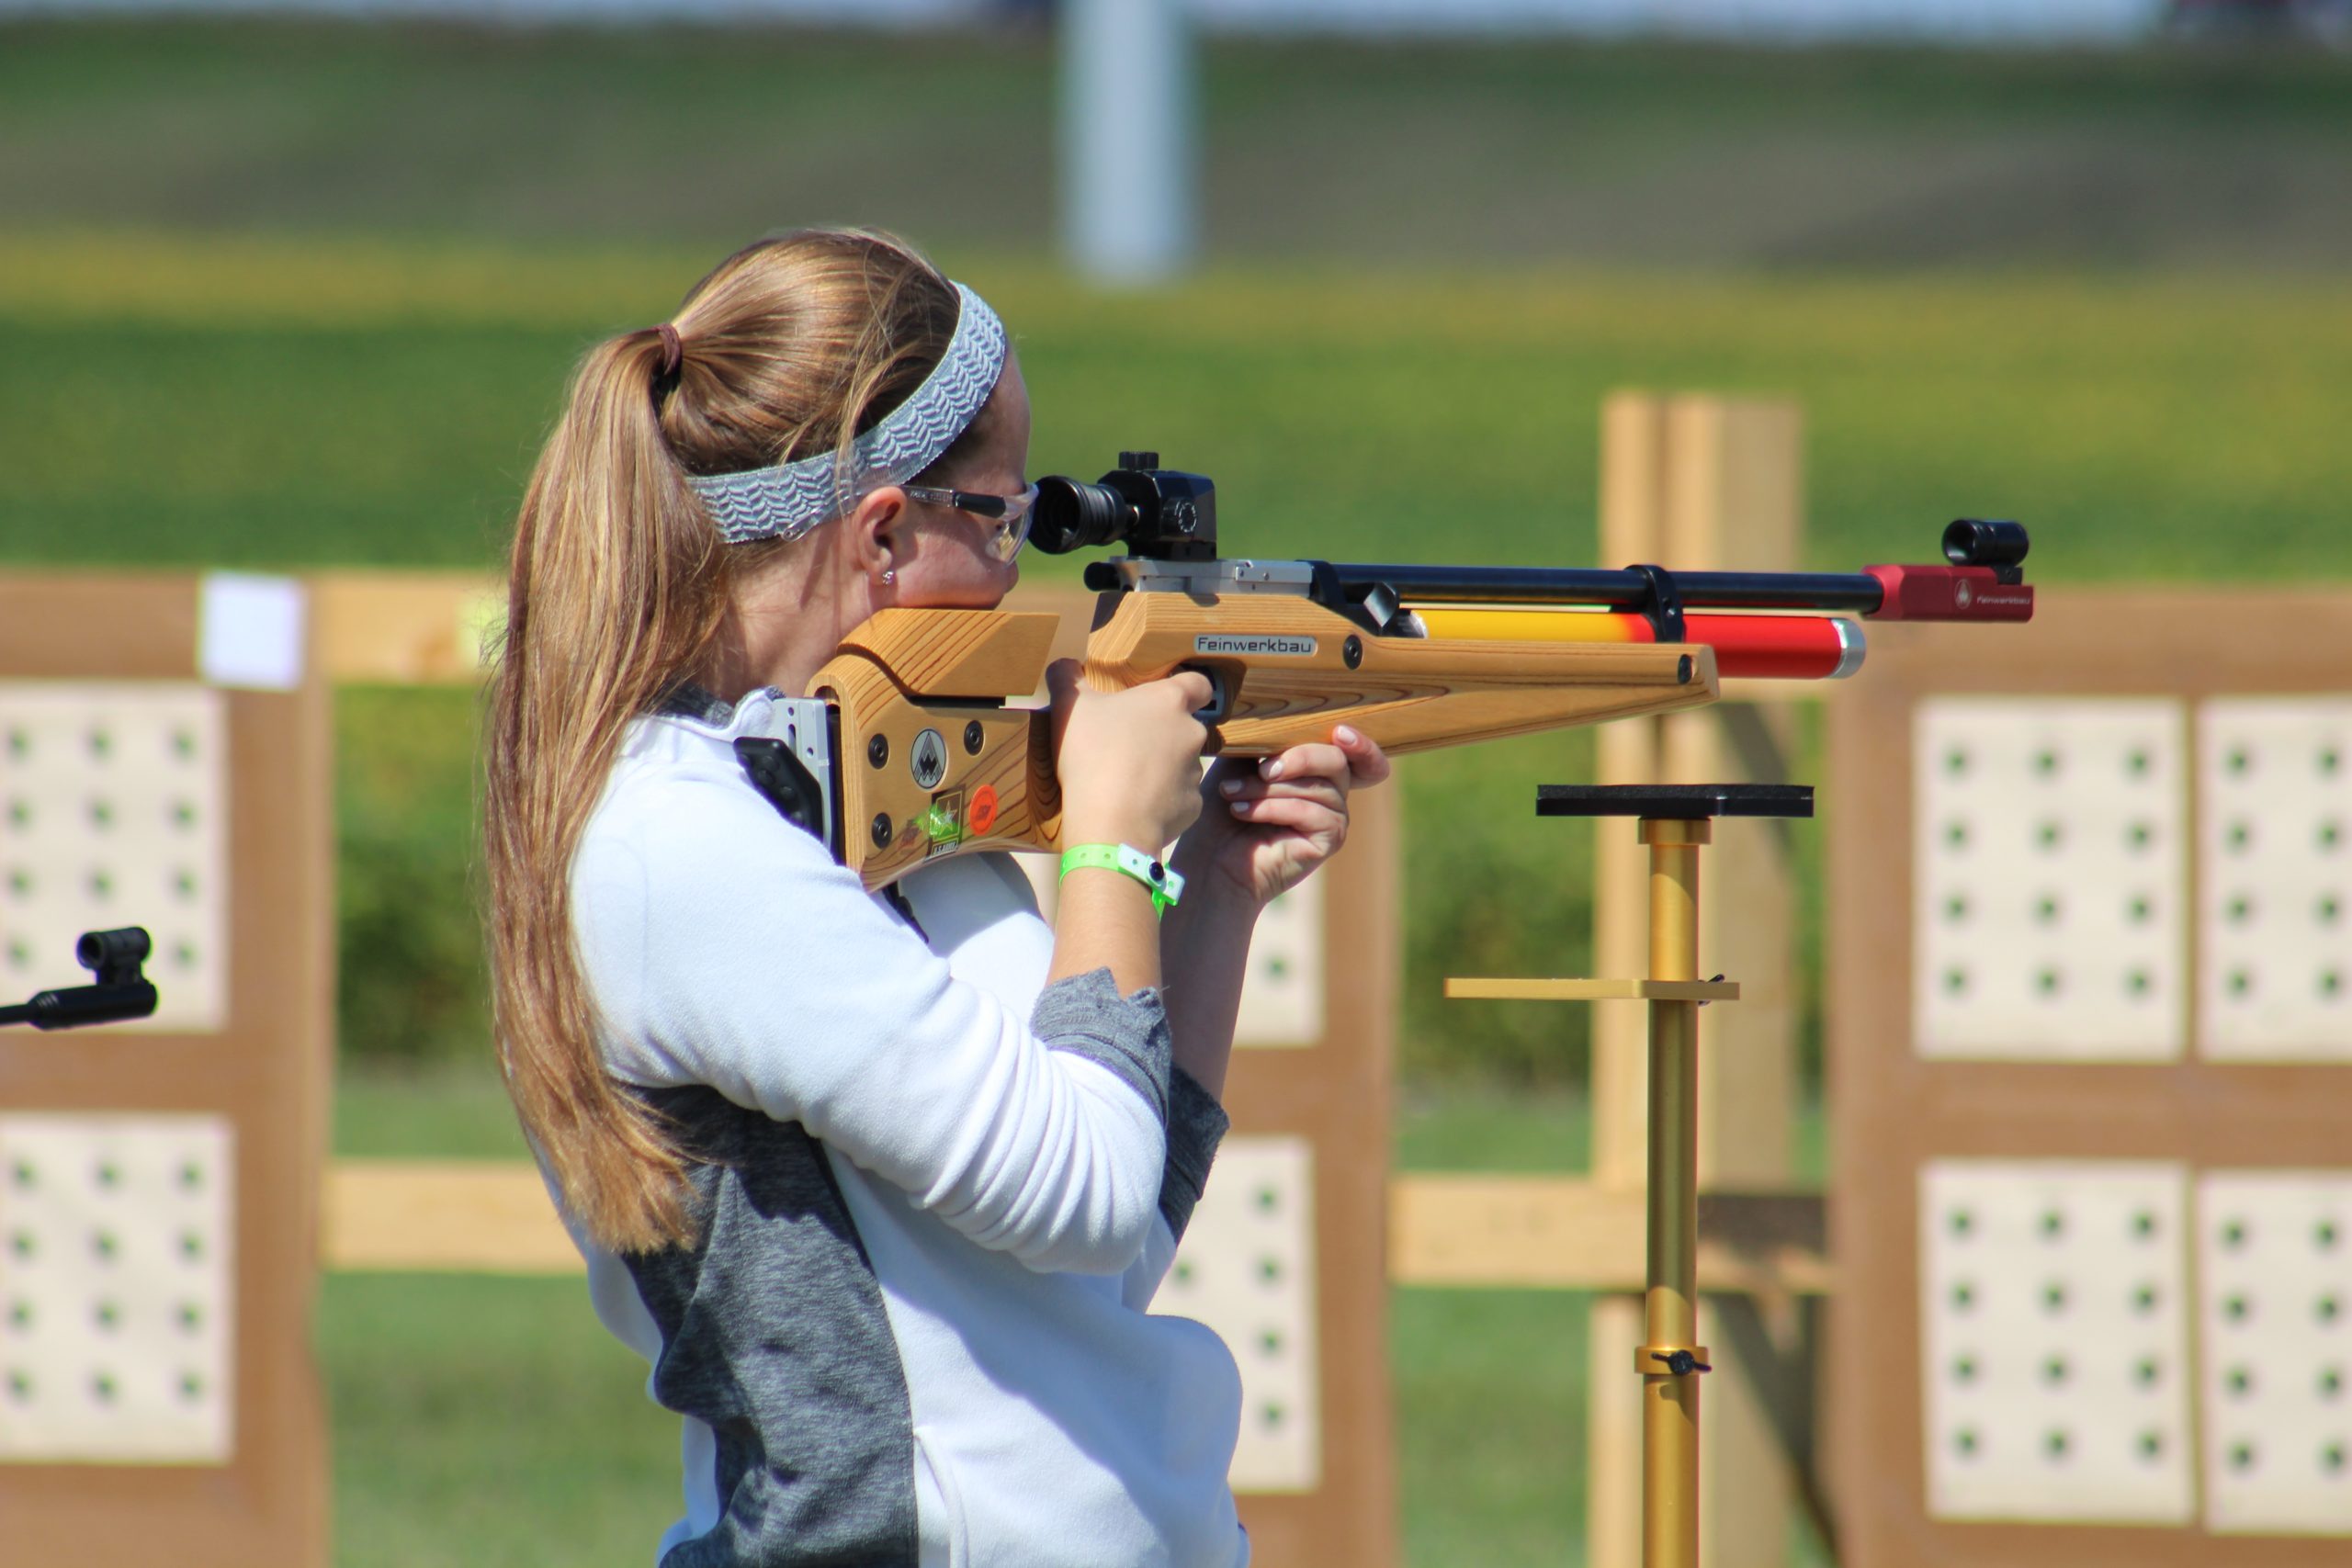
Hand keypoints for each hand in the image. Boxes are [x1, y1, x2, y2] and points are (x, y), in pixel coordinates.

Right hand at [1047, 659, 1211, 850]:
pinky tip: (1135, 807)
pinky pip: (1178, 798)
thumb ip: (1067, 679)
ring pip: (1182, 764)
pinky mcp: (1192, 805)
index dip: (1189, 689)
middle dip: (1163, 735)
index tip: (1169, 699)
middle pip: (1185, 727)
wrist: (1110, 822)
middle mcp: (1191, 732)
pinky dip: (1162, 801)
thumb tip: (1062, 663)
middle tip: (1129, 746)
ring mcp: (1195, 771)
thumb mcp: (1069, 708)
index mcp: (1168, 701)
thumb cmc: (1093, 754)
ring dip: (1162, 769)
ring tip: (1127, 781)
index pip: (1199, 684)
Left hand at [1172, 724, 1391, 907]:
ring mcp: (1334, 817)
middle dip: (1297, 759)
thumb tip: (1283, 712)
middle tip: (1261, 769)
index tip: (1340, 731)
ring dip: (1271, 788)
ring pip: (1321, 787)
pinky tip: (1244, 811)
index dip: (1360, 743)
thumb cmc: (1222, 807)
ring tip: (1233, 793)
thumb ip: (1270, 737)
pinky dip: (1274, 808)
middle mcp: (1331, 793)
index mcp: (1315, 770)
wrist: (1209, 859)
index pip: (1357, 752)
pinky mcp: (1330, 841)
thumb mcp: (1243, 760)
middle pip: (1338, 761)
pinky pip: (1313, 812)